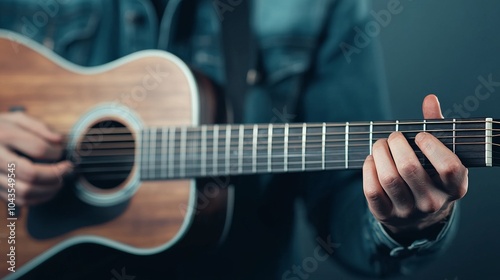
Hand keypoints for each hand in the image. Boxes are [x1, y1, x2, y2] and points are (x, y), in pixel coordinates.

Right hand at [0, 112, 71, 205]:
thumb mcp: (16, 118)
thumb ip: (39, 127)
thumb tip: (60, 141)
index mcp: (4, 136)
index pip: (39, 149)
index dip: (57, 153)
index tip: (63, 152)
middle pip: (31, 174)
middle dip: (55, 174)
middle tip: (67, 170)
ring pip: (24, 191)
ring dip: (48, 190)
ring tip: (59, 181)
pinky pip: (17, 200)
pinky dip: (37, 199)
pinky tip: (47, 190)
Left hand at [362, 94, 467, 235]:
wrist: (418, 215)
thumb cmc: (430, 175)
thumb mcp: (441, 154)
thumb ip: (437, 126)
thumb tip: (429, 99)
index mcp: (454, 187)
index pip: (448, 167)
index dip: (432, 146)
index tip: (420, 135)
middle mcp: (433, 202)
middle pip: (409, 168)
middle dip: (396, 145)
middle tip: (392, 136)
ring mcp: (409, 211)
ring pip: (389, 178)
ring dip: (379, 154)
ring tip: (379, 145)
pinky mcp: (386, 215)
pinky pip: (372, 190)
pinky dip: (368, 170)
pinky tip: (371, 160)